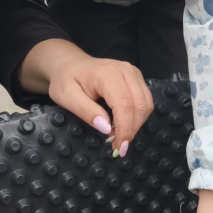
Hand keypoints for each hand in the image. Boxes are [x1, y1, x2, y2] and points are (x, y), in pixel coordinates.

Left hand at [18, 39, 153, 154]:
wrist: (70, 64)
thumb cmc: (66, 80)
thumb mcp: (66, 97)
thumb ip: (86, 111)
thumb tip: (106, 128)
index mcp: (107, 73)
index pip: (124, 104)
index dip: (124, 128)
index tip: (119, 148)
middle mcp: (125, 70)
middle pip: (139, 105)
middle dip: (131, 130)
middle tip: (118, 146)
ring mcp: (133, 73)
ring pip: (146, 104)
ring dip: (136, 125)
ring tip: (119, 135)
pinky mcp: (137, 78)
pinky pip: (145, 101)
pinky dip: (137, 117)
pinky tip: (124, 124)